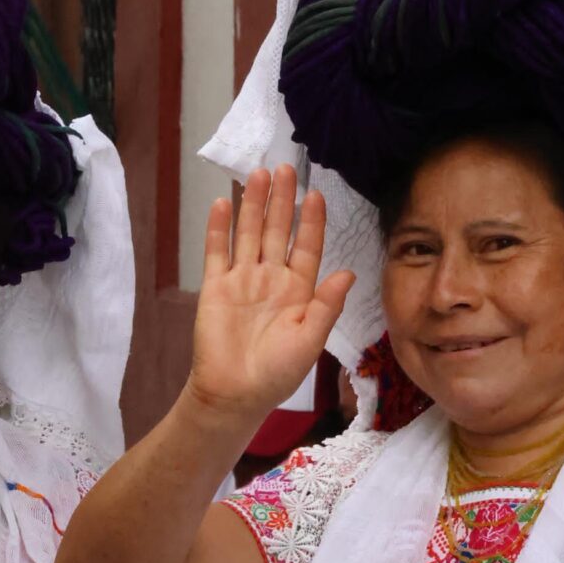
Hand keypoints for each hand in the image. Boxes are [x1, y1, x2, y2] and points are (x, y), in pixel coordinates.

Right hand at [189, 166, 354, 425]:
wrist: (234, 394)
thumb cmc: (277, 373)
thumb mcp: (310, 340)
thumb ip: (327, 305)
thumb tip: (348, 272)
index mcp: (299, 291)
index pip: (307, 247)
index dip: (312, 221)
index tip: (316, 195)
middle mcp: (271, 279)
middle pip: (278, 231)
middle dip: (282, 200)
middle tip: (285, 168)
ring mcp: (242, 280)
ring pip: (249, 233)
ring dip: (253, 204)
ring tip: (258, 174)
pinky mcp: (215, 287)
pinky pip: (218, 252)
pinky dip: (220, 228)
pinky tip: (223, 203)